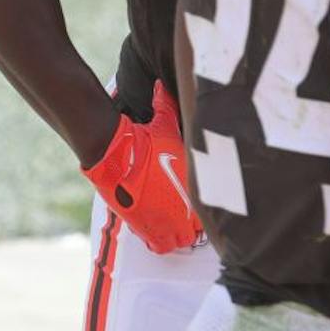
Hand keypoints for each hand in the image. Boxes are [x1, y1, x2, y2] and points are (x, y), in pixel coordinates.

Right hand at [82, 80, 201, 253]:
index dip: (208, 205)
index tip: (200, 201)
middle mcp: (187, 205)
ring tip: (174, 225)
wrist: (115, 155)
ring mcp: (167, 220)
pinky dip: (161, 243)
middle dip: (195, 224)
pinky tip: (159, 231)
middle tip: (187, 215)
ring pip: (182, 240)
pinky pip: (161, 246)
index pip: (214, 205)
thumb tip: (162, 85)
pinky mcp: (146, 228)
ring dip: (179, 235)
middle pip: (200, 228)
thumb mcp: (164, 123)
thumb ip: (169, 106)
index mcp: (197, 183)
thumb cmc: (143, 140)